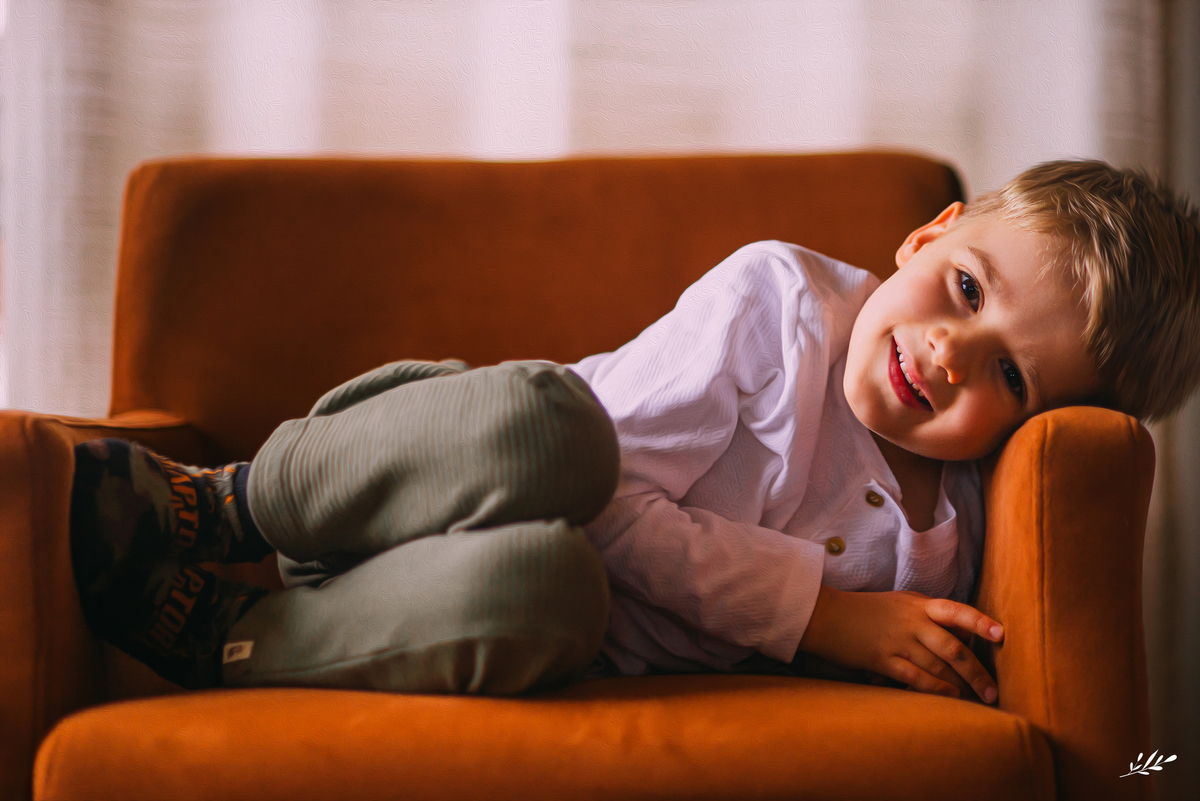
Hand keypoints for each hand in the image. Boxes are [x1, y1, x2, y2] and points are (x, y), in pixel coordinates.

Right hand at [796, 585, 1003, 703]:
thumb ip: (929, 613)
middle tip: (993, 691)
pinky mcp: (882, 659)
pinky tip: (950, 698)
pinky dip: (935, 689)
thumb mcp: (900, 602)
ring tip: (977, 700)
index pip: (956, 611)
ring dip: (960, 685)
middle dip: (977, 671)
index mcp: (918, 604)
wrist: (826, 616)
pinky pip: (915, 677)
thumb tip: (961, 630)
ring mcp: (897, 641)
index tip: (1001, 634)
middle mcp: (911, 621)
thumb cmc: (866, 610)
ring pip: (937, 665)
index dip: (979, 622)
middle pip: (952, 647)